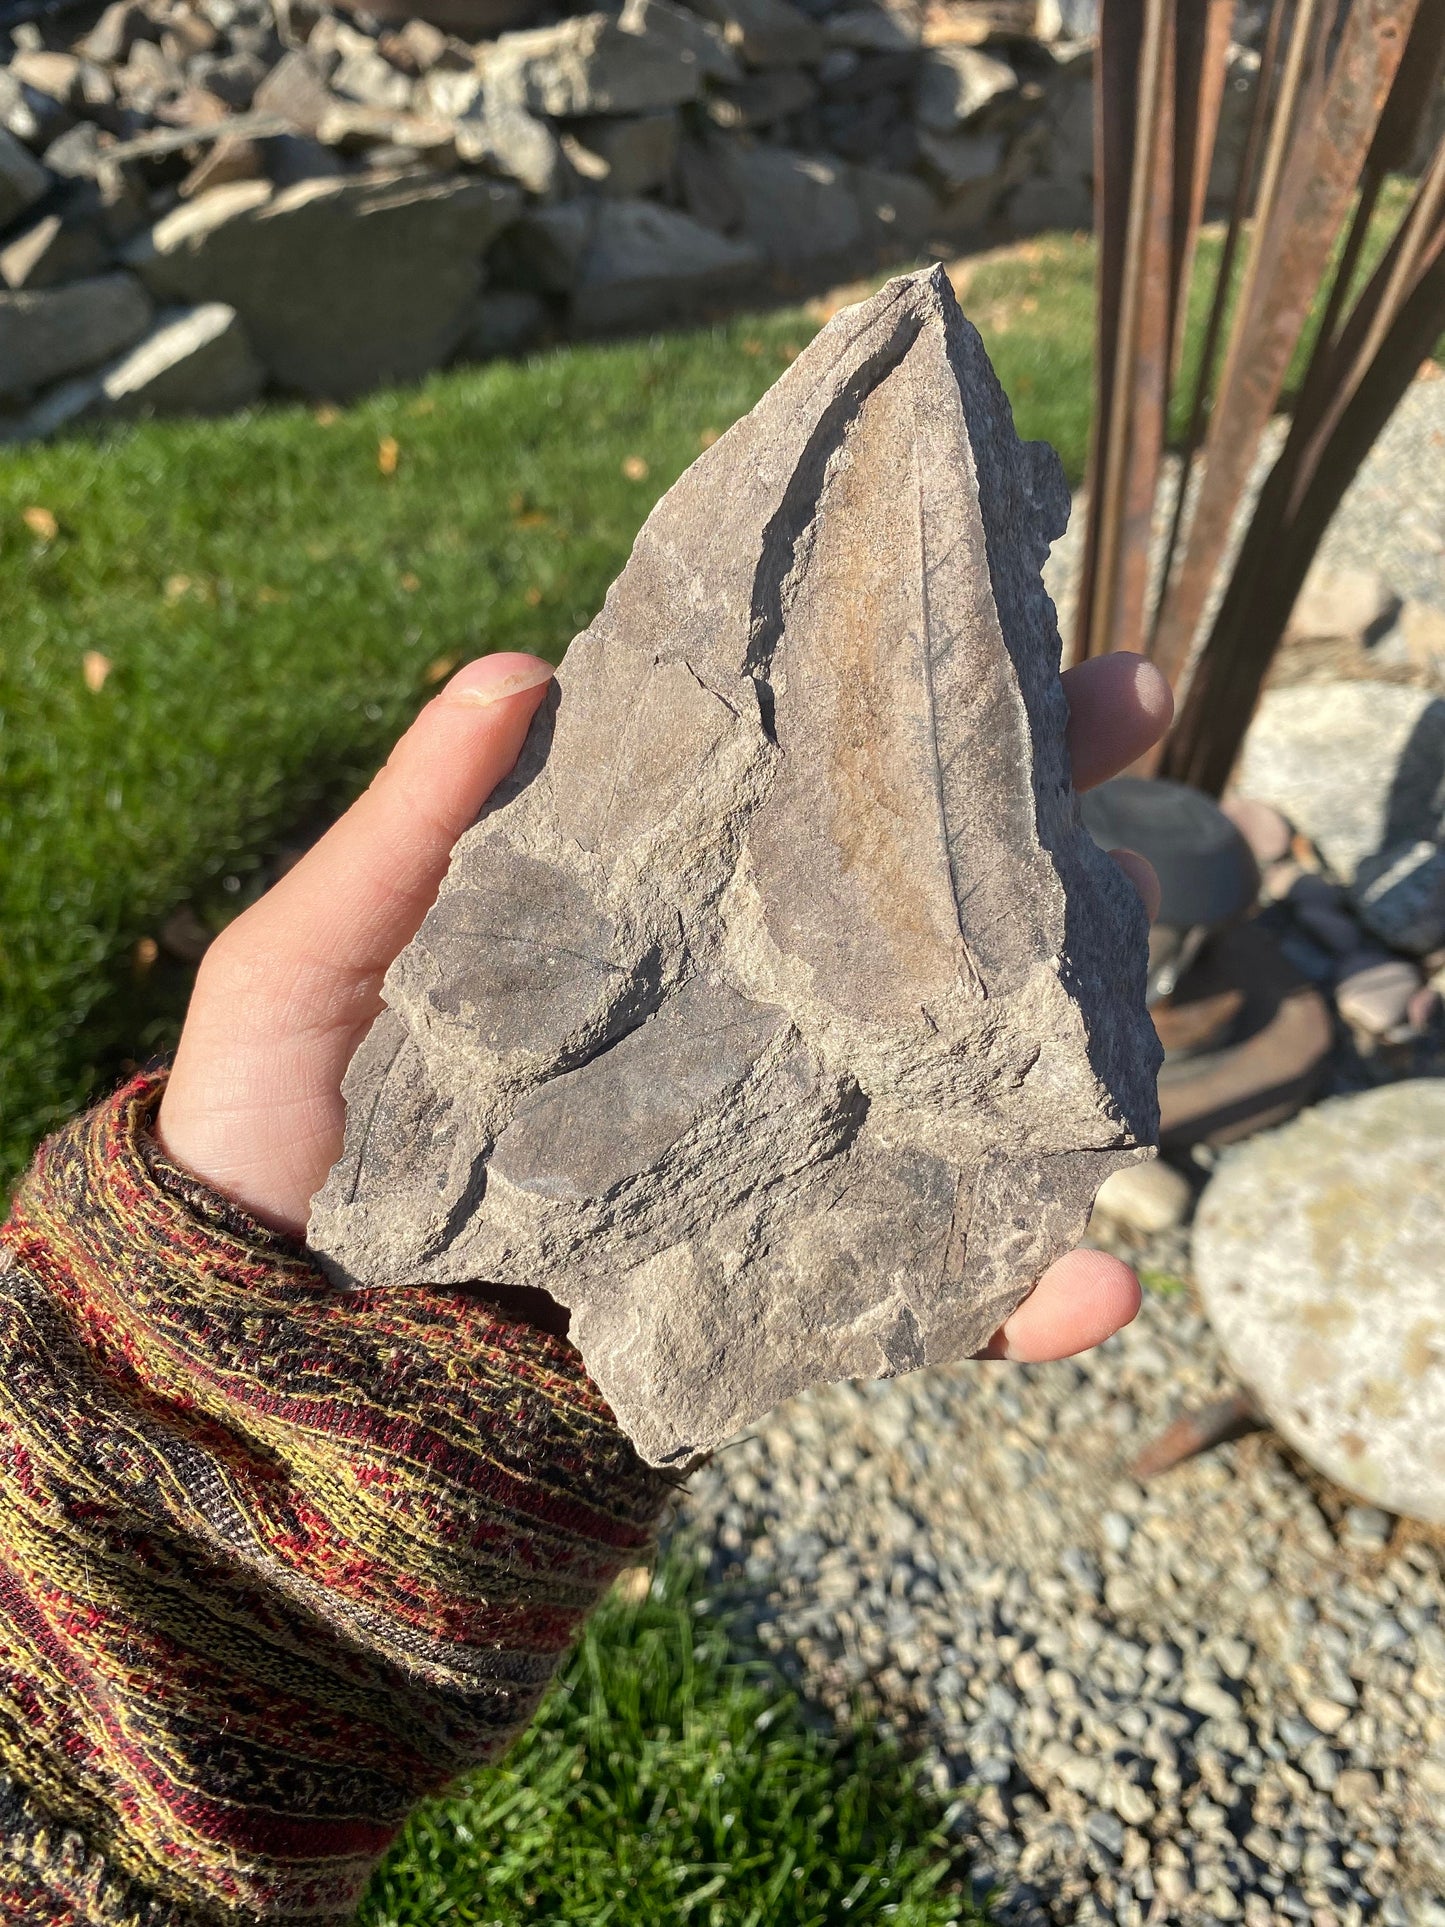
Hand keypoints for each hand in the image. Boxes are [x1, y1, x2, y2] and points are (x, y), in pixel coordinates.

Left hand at [158, 648, 1170, 1360]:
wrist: (270, 1360)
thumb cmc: (269, 1136)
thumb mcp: (307, 966)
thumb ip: (402, 838)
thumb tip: (512, 668)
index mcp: (634, 932)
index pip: (779, 803)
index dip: (879, 713)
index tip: (987, 607)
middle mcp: (724, 1034)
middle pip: (903, 921)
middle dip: (1028, 819)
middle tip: (1135, 713)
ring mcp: (763, 1166)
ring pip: (950, 1092)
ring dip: (1067, 1040)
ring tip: (1143, 981)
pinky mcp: (773, 1303)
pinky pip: (914, 1303)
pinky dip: (1015, 1300)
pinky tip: (1105, 1280)